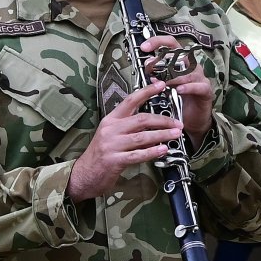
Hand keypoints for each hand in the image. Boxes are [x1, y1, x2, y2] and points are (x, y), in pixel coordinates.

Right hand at [67, 79, 180, 200]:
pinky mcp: (114, 160)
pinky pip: (137, 154)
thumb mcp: (112, 135)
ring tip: (175, 134)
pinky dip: (152, 152)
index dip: (147, 92)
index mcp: (111, 120)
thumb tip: (155, 124)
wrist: (83, 175)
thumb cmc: (101, 154)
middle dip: (163, 120)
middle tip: (177, 123)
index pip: (130, 100)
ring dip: (162, 135)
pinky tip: (163, 150)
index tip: (162, 85)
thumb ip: (131, 128)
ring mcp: (112, 144)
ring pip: (142, 137)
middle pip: (141, 119)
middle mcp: (111, 129)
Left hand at [143, 36, 212, 142]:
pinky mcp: (206, 90)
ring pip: (188, 71)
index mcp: (181, 62)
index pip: (171, 44)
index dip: (158, 42)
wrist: (191, 119)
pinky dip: (188, 87)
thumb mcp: (165, 85)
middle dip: (163, 60)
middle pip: (180, 55)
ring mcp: (200, 77)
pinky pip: (198, 86)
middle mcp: (192, 66)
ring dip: (173, 76)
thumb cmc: (179, 100)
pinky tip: (178, 90)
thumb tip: (147, 66)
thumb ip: (157, 75)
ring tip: (162, 81)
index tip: (144, 47)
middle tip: (150, 67)